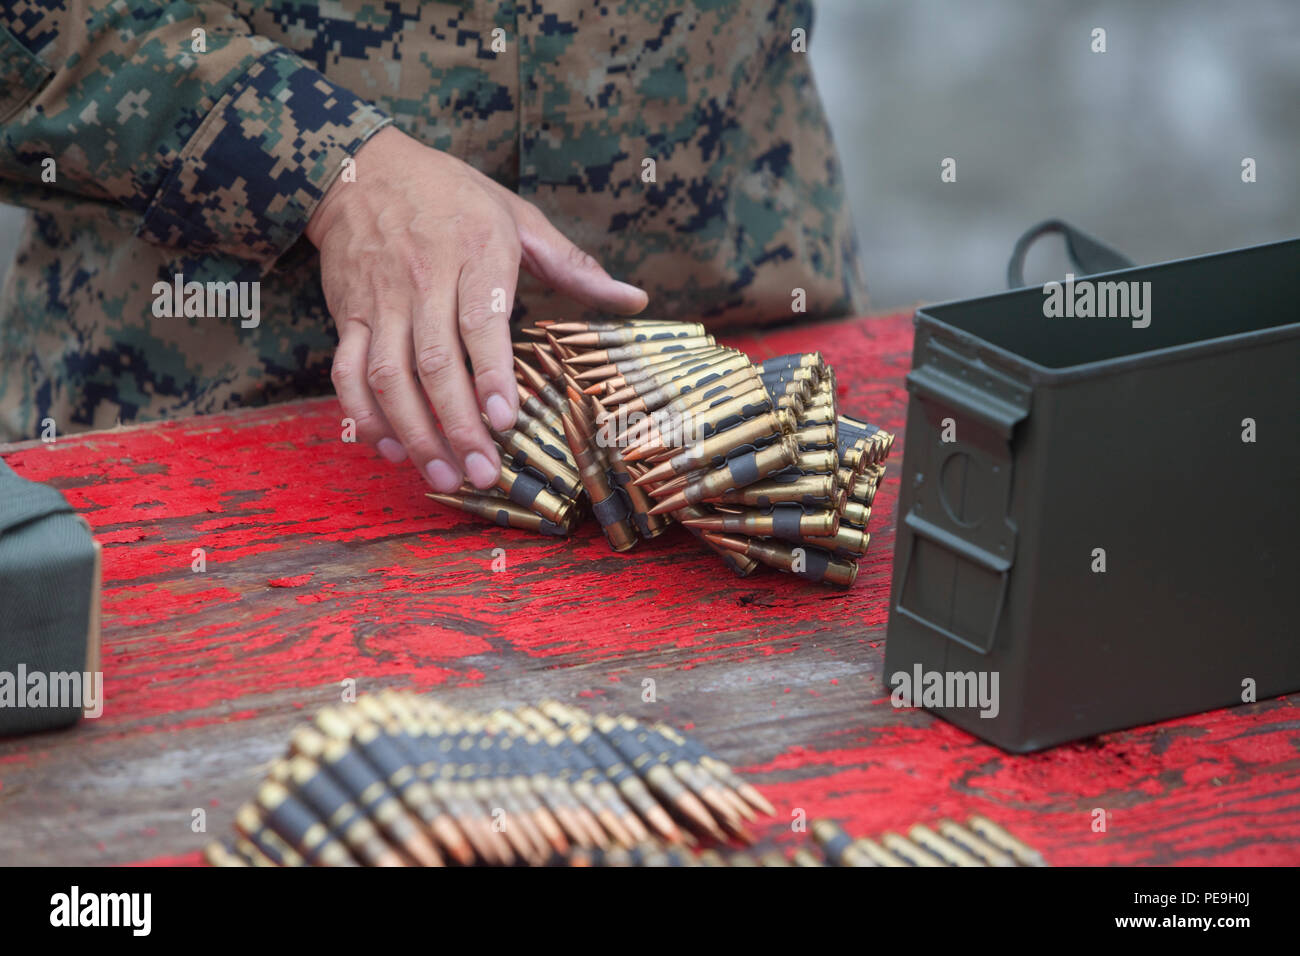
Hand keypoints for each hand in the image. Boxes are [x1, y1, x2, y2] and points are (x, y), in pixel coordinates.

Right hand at [306, 126, 647, 491]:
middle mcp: (423, 278)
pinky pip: (349, 372)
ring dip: (414, 432)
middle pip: (434, 361)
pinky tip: (391, 448)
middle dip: (457, 423)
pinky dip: (364, 415)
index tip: (505, 420)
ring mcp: (381, 300)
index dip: (491, 374)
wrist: (360, 169)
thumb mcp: (518, 218)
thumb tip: (634, 300)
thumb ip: (573, 267)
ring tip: (442, 476)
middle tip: (481, 472)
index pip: (480, 321)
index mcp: (474, 251)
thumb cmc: (452, 195)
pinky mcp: (349, 314)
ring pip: (389, 376)